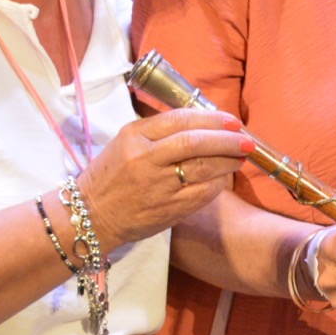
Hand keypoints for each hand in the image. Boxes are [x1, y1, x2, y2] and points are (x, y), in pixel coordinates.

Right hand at [76, 108, 252, 245]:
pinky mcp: (168, 208)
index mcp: (134, 136)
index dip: (212, 118)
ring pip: (204, 167)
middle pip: (196, 142)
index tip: (232, 121)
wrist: (89, 216)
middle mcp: (145, 158)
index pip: (181, 119)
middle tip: (246, 140)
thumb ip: (160, 131)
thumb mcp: (126, 143)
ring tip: (241, 156)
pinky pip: (203, 192)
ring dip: (228, 160)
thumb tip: (205, 121)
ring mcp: (157, 185)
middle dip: (227, 139)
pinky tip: (225, 178)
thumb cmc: (111, 176)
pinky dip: (219, 183)